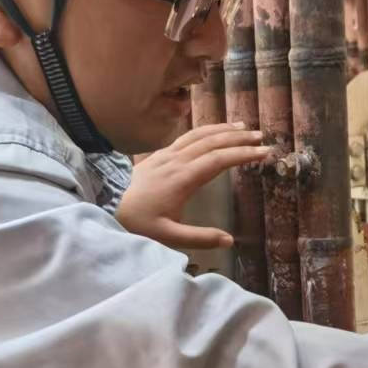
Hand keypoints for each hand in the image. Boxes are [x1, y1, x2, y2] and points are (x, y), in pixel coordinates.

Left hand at [116, 123, 273, 249]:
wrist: (103, 205)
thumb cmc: (135, 223)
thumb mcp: (167, 237)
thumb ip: (199, 238)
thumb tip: (229, 241)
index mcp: (182, 179)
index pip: (219, 160)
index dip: (243, 154)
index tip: (264, 153)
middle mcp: (175, 161)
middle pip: (212, 142)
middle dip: (238, 137)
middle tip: (261, 136)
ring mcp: (165, 155)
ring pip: (198, 135)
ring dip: (221, 129)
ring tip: (241, 127)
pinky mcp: (156, 155)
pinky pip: (185, 137)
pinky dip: (204, 131)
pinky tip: (210, 133)